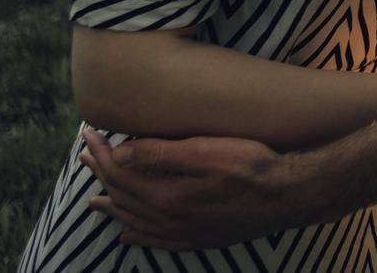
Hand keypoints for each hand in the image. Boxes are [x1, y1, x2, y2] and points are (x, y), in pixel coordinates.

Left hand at [80, 128, 320, 250]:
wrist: (289, 195)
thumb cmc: (253, 166)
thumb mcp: (206, 151)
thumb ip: (160, 154)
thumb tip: (119, 154)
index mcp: (167, 197)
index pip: (121, 173)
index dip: (103, 154)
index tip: (89, 134)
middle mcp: (169, 222)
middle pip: (123, 196)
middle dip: (102, 173)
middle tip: (86, 155)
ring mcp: (183, 234)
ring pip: (134, 221)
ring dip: (113, 205)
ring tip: (93, 198)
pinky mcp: (197, 239)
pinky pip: (155, 242)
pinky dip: (136, 236)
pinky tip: (128, 236)